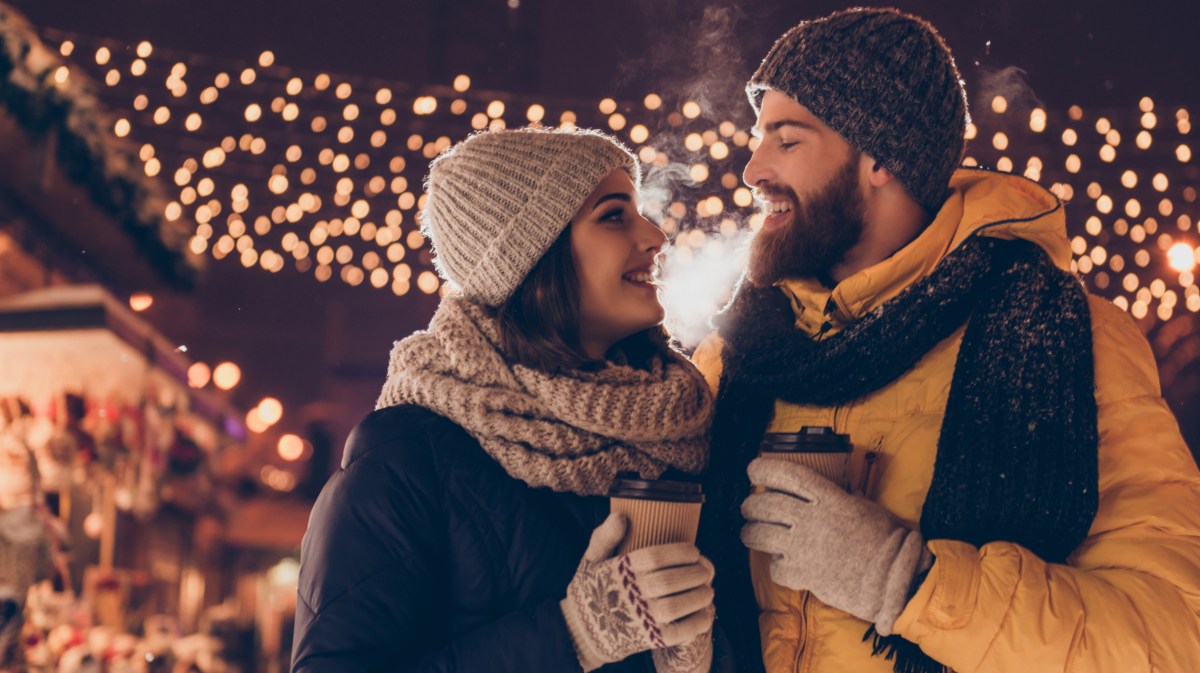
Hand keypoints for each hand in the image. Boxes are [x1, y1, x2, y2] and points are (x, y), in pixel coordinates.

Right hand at [561, 513, 715, 671]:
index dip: (679, 552)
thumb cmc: (591, 589)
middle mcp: (631, 595)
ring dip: (699, 596)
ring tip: (708, 589)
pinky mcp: (650, 640)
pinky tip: (706, 613)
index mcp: (619, 572)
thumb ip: (605, 537)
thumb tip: (621, 516)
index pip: (654, 557)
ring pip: (677, 606)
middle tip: (706, 569)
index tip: (694, 550)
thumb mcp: (591, 559)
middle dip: (695, 573)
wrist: (582, 632)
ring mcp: (641, 619)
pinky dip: (698, 622)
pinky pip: (680, 632)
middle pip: (670, 581)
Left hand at [740, 457, 930, 635]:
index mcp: (827, 497)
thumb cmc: (886, 540)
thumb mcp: (866, 507)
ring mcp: (803, 547)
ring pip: (759, 535)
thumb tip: (846, 490)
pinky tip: (782, 564)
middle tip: (749, 507)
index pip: (784, 474)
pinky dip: (776, 566)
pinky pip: (775, 568)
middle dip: (750, 505)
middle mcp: (810, 519)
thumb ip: (846, 497)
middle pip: (763, 505)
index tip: (754, 471)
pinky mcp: (802, 573)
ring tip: (750, 533)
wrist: (893, 578)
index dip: (762, 470)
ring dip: (750, 533)